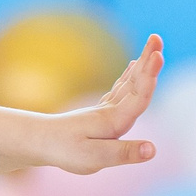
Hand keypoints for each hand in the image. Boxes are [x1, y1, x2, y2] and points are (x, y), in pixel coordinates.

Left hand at [50, 32, 162, 173]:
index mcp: (113, 120)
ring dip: (142, 65)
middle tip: (157, 37)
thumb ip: (124, 153)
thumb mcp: (94, 158)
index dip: (150, 77)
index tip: (158, 55)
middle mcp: (111, 111)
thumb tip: (152, 149)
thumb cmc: (64, 152)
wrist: (37, 142)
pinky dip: (130, 75)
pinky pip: (120, 89)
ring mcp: (104, 110)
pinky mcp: (99, 113)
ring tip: (153, 47)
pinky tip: (133, 66)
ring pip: (129, 83)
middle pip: (135, 83)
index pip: (138, 96)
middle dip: (149, 61)